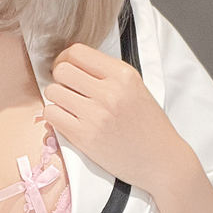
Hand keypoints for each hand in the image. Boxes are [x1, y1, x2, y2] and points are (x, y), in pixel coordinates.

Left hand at [44, 42, 188, 191]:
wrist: (160, 160)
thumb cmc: (149, 126)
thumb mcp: (136, 88)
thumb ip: (108, 74)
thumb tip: (73, 63)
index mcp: (123, 75)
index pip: (77, 52)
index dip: (65, 58)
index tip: (66, 67)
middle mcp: (109, 92)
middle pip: (61, 70)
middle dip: (59, 78)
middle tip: (66, 88)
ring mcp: (96, 115)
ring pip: (52, 92)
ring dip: (56, 98)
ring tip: (69, 105)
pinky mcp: (84, 137)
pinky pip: (52, 115)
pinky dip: (55, 116)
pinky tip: (67, 119)